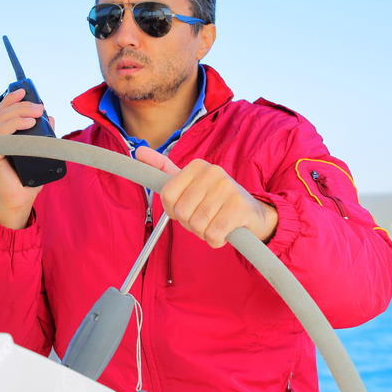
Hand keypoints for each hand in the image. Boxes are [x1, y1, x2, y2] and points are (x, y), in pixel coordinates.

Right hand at [0, 89, 54, 229]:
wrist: (20, 200)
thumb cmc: (27, 180)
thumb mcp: (41, 153)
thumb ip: (44, 136)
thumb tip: (50, 117)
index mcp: (7, 136)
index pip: (5, 112)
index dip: (12, 99)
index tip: (25, 91)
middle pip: (3, 112)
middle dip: (22, 105)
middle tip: (39, 107)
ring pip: (2, 120)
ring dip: (20, 113)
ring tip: (36, 114)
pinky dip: (14, 126)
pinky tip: (29, 124)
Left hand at [135, 147, 277, 247]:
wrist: (252, 213)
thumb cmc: (215, 200)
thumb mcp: (190, 183)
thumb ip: (163, 168)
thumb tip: (139, 150)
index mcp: (197, 165)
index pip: (167, 195)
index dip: (173, 211)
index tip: (186, 210)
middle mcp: (213, 172)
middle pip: (181, 212)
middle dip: (190, 223)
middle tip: (205, 218)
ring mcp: (228, 188)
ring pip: (197, 225)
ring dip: (203, 233)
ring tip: (215, 223)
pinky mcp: (239, 208)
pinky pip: (212, 235)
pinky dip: (215, 240)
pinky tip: (224, 232)